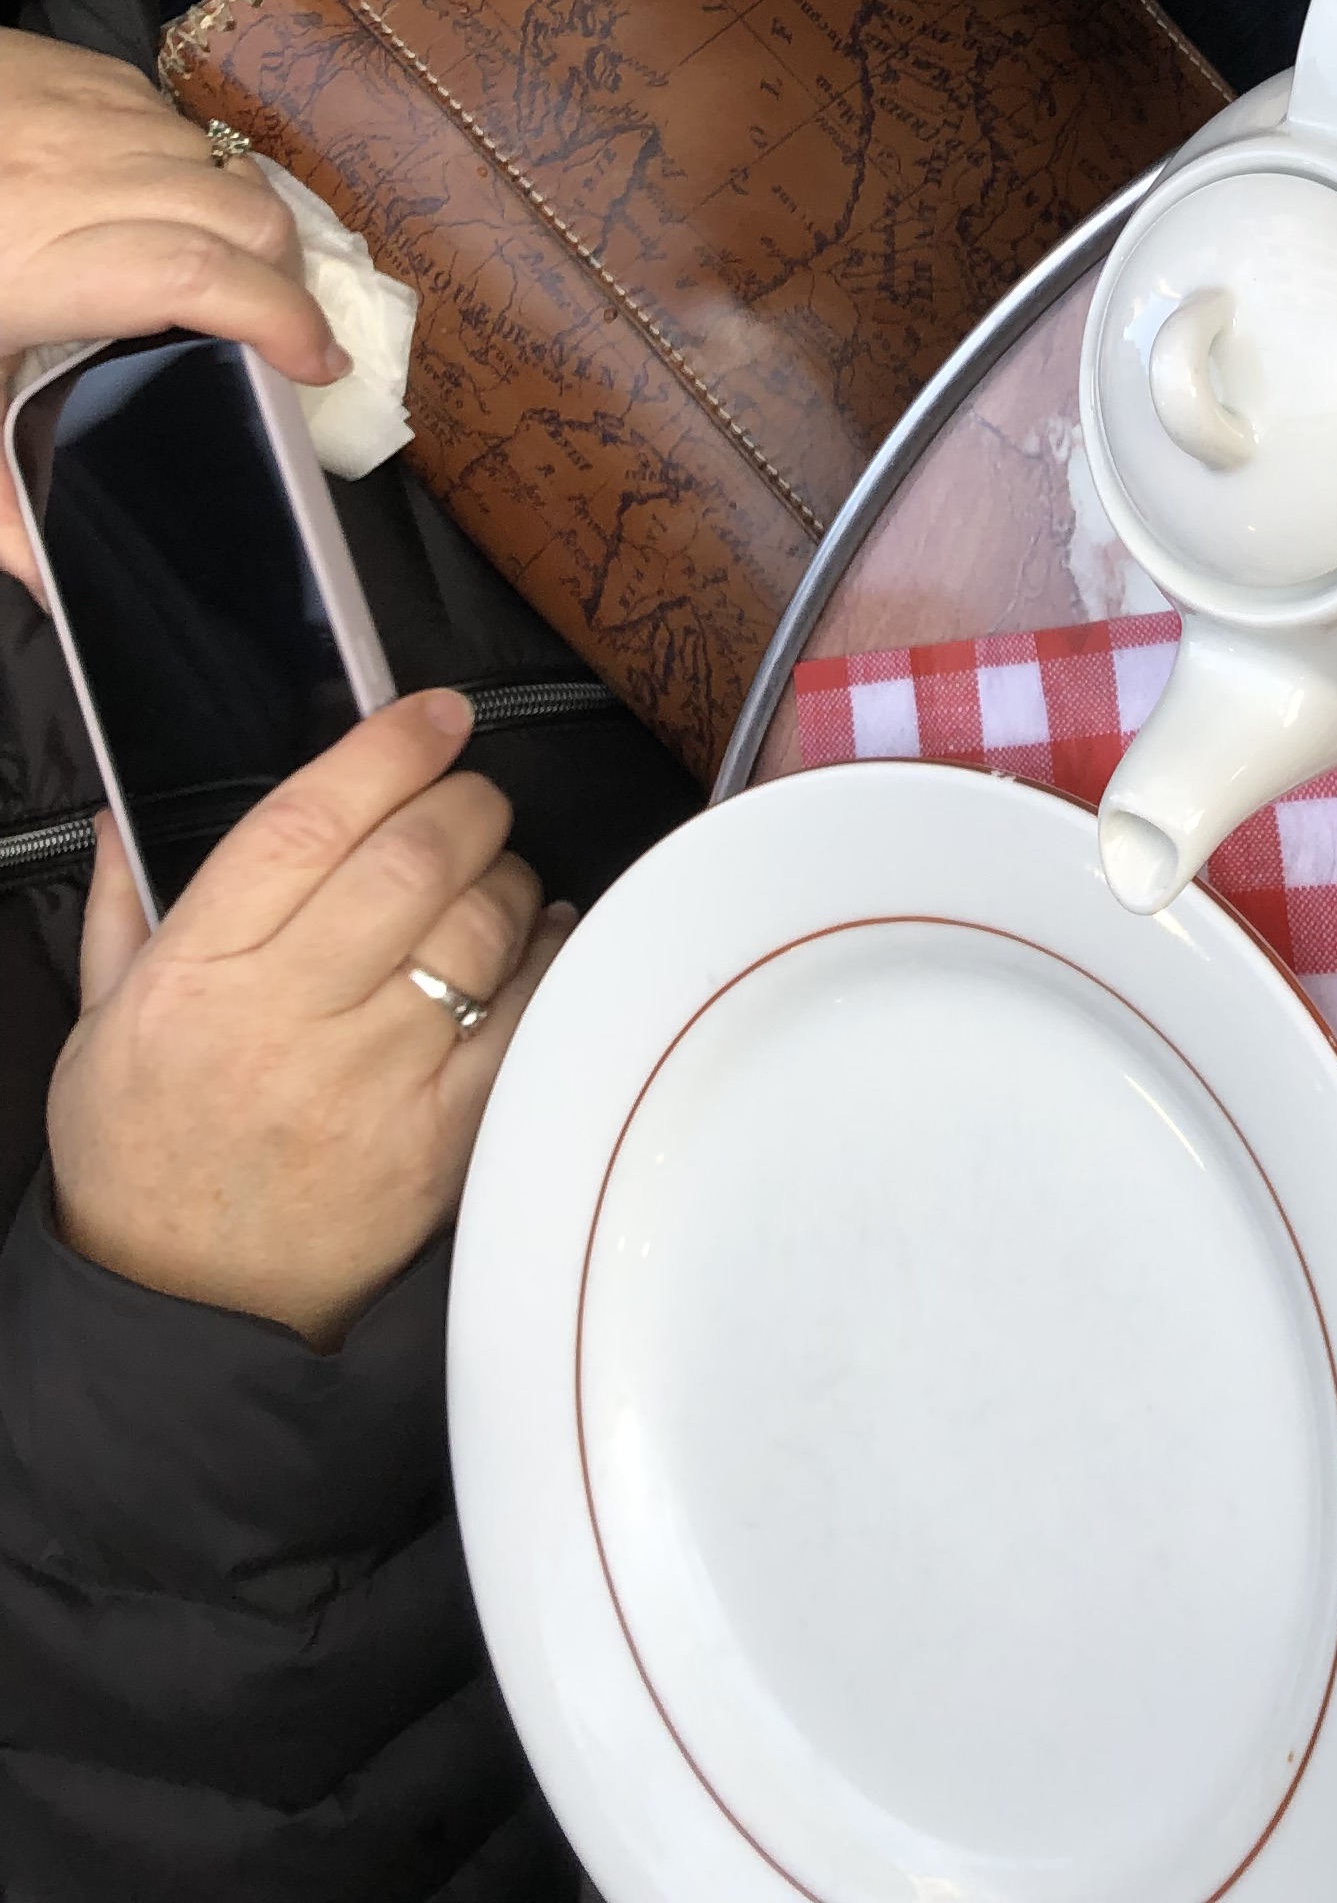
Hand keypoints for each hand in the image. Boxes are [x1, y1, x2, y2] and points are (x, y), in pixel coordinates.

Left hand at [0, 29, 341, 589]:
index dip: (281, 320)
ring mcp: (74, 108)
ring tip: (225, 269)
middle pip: (242, 212)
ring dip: (240, 217)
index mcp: (34, 262)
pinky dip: (185, 162)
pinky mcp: (65, 65)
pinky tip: (156, 200)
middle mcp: (71, 174)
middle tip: (278, 330)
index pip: (201, 275)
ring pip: (214, 158)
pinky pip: (166, 112)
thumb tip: (47, 583)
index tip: (314, 368)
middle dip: (284, 275)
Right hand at [48, 692, 567, 1348]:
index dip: (387, 749)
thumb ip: (124, 909)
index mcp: (196, 977)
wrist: (185, 1309)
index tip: (435, 715)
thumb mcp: (100, 1028)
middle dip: (465, 801)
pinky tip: (538, 936)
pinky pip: (524, 1015)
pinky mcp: (441, 1140)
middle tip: (471, 798)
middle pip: (414, 858)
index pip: (308, 820)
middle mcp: (284, 1021)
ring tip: (492, 876)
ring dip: (508, 876)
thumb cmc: (144, 1157)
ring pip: (479, 927)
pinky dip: (548, 955)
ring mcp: (370, 1083)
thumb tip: (125, 814)